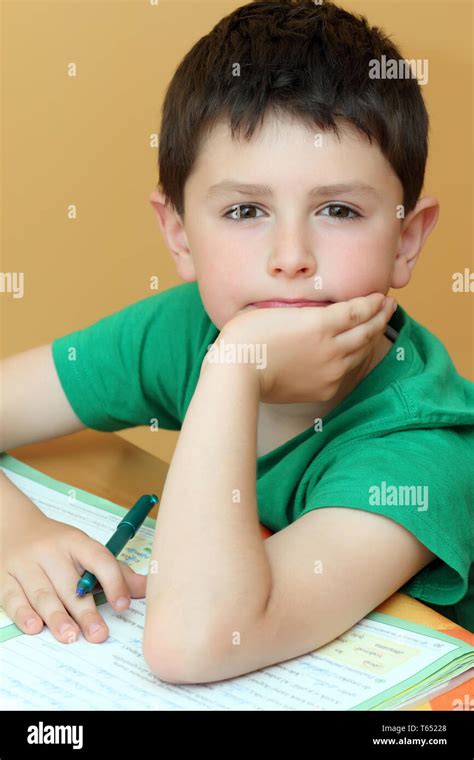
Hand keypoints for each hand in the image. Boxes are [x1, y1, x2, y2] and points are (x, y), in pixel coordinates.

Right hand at [0, 509, 146, 643]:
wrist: (15, 527)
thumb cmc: (58, 546)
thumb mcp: (85, 550)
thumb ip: (115, 571)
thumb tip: (147, 588)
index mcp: (76, 542)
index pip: (98, 559)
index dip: (113, 581)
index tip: (123, 605)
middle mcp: (50, 551)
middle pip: (70, 584)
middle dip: (85, 612)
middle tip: (98, 634)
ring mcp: (25, 563)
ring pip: (42, 593)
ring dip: (57, 617)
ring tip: (70, 636)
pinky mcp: (5, 577)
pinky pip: (13, 597)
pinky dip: (23, 614)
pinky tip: (35, 627)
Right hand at [213, 293, 395, 402]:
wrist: (238, 374)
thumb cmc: (247, 337)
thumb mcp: (274, 310)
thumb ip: (299, 309)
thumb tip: (308, 306)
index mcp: (320, 323)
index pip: (358, 310)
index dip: (372, 302)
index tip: (380, 296)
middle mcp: (332, 348)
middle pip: (366, 330)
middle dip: (380, 316)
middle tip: (388, 306)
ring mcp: (330, 371)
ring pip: (361, 352)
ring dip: (372, 337)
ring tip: (376, 326)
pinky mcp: (324, 389)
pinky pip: (347, 371)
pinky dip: (356, 358)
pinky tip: (356, 352)